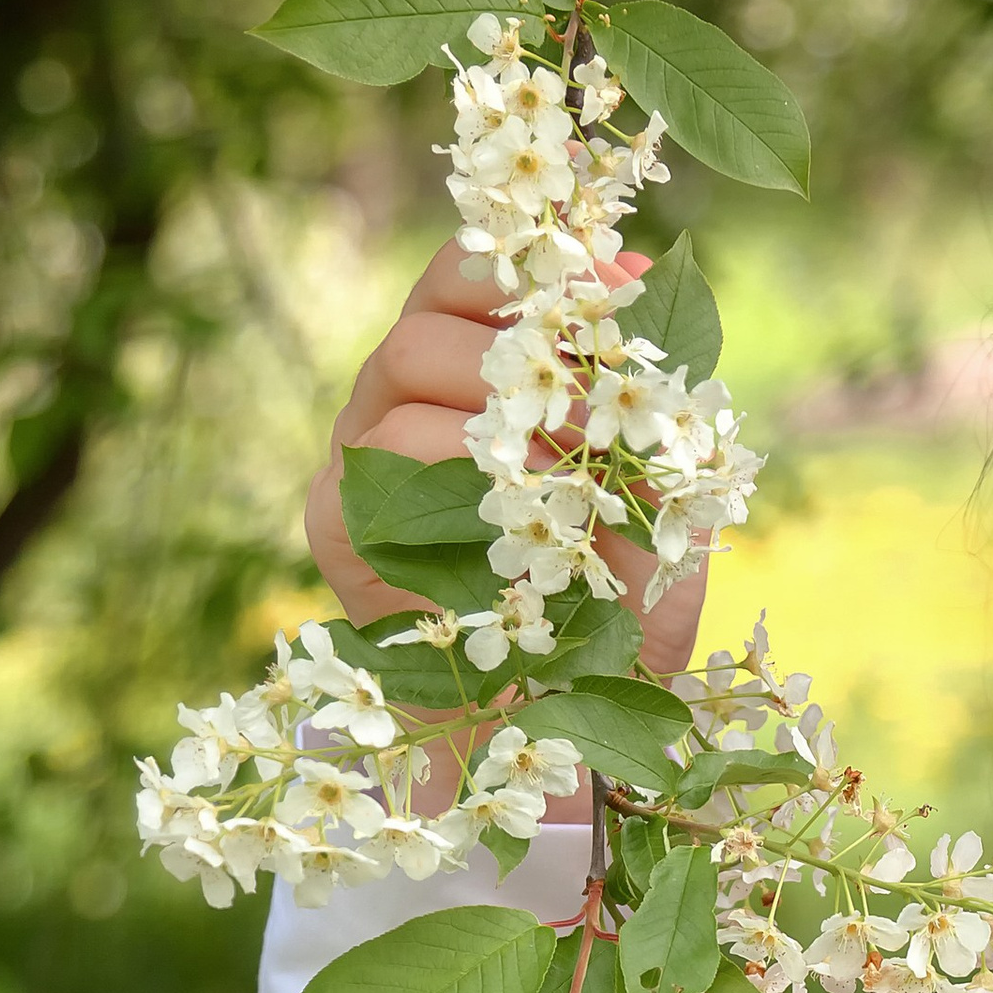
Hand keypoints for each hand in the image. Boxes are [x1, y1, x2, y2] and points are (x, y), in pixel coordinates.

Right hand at [304, 239, 704, 688]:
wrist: (555, 720)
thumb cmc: (609, 604)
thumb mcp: (657, 502)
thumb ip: (649, 405)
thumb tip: (651, 279)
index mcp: (465, 373)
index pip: (469, 279)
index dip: (539, 272)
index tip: (614, 291)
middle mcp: (399, 402)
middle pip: (427, 328)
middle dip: (522, 355)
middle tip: (599, 411)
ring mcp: (360, 461)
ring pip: (400, 386)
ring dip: (495, 417)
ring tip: (573, 470)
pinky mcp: (335, 525)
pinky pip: (373, 473)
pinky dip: (448, 479)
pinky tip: (514, 511)